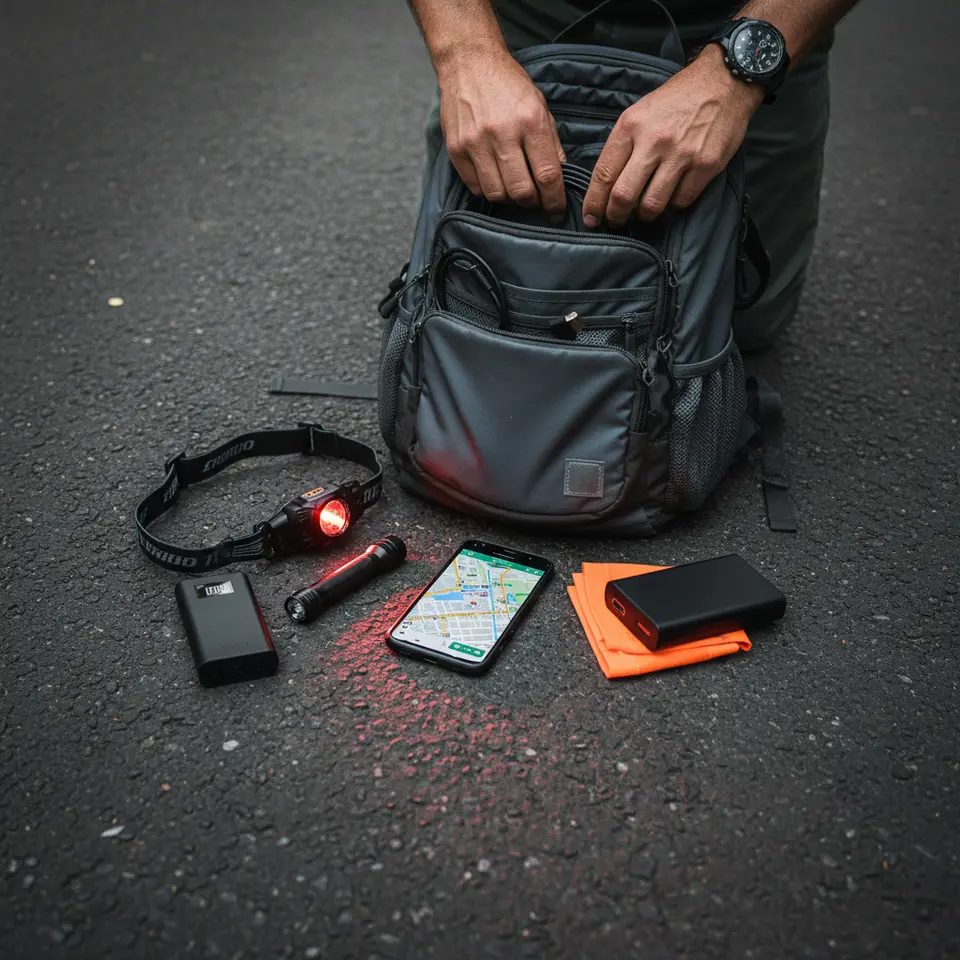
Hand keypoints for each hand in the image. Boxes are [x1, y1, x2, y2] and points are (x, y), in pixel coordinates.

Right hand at [437, 44, 566, 214]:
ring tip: (513, 188)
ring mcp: (476, 142)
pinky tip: (494, 178)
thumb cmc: (508, 85)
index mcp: (530, 121)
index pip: (547, 175)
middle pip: (521, 191)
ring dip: (509, 199)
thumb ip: (550, 143)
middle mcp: (502, 133)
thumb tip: (560, 177)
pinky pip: (475, 186)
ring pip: (497, 194)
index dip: (555, 200)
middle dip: (532, 203)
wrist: (469, 63)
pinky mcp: (456, 148)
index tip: (557, 210)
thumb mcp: (539, 106)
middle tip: (534, 200)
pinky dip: (487, 190)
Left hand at [582, 46, 763, 227]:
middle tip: (615, 222)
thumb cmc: (676, 100)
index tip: (591, 218)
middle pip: (624, 195)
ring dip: (645, 214)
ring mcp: (682, 154)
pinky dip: (674, 203)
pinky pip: (681, 200)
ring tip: (644, 211)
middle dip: (615, 216)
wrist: (723, 81)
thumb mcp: (640, 112)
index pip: (604, 174)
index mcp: (631, 126)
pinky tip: (673, 193)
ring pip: (652, 205)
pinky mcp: (706, 164)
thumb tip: (607, 184)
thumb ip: (623, 145)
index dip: (594, 203)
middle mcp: (654, 141)